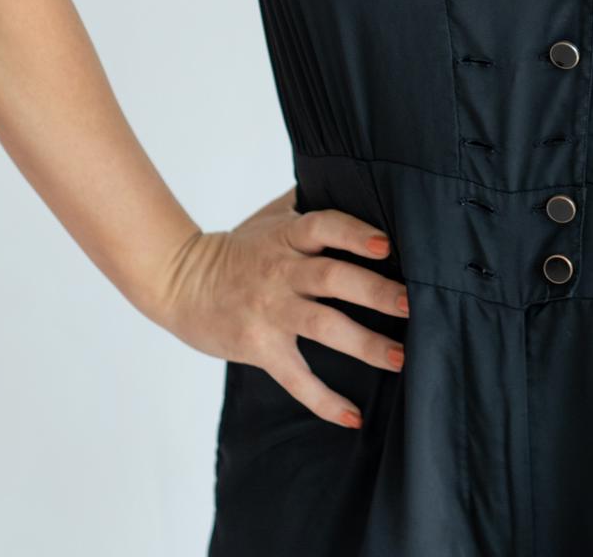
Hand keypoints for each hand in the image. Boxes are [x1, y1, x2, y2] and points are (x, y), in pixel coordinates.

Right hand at [154, 185, 409, 430]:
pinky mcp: (260, 348)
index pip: (324, 227)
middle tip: (412, 304)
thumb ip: (310, 202)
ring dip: (364, 344)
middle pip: (332, 278)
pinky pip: (295, 378)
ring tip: (400, 358)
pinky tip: (353, 416)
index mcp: (287, 236)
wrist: (180, 283)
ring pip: (322, 326)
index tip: (386, 245)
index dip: (354, 234)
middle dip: (374, 291)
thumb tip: (362, 176)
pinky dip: (323, 400)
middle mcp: (281, 272)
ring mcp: (270, 312)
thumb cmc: (238, 248)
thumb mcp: (271, 216)